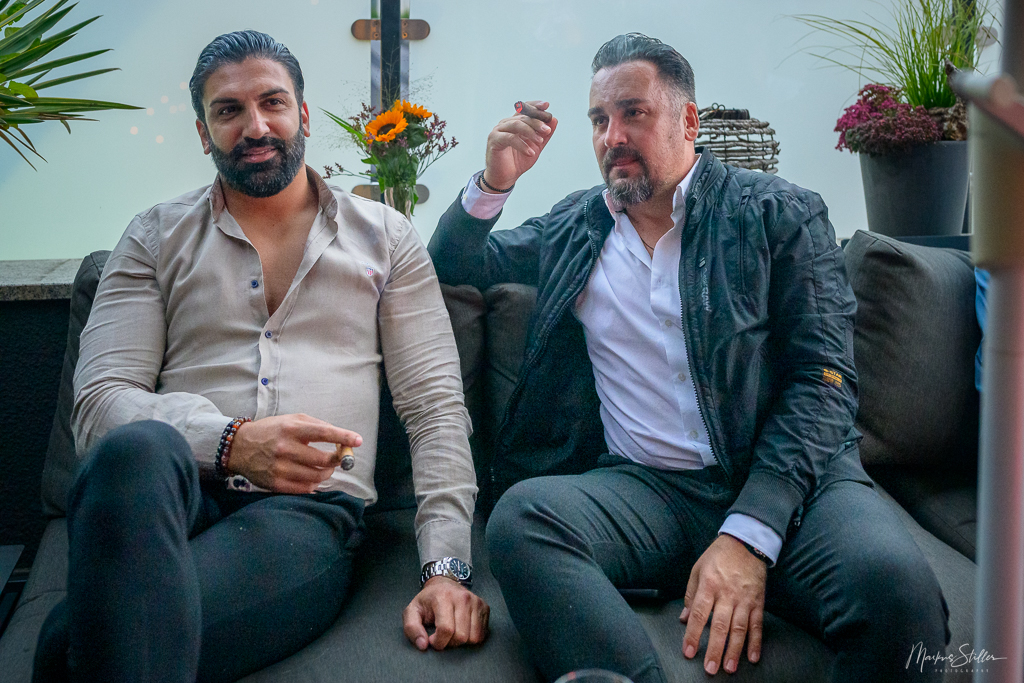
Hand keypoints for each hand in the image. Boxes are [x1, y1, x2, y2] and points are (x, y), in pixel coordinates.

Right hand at [229, 413, 362, 493]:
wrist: (239, 447)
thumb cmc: (272, 431)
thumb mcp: (292, 420)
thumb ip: (316, 426)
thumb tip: (340, 437)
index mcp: (291, 429)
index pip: (323, 433)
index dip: (343, 437)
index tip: (357, 440)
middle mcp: (285, 448)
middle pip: (322, 460)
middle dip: (337, 460)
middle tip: (339, 458)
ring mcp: (280, 468)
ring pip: (316, 477)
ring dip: (326, 473)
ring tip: (324, 468)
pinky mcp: (275, 483)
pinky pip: (304, 488)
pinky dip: (314, 484)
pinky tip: (312, 477)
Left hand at [403, 576, 489, 650]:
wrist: (444, 584)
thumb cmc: (427, 600)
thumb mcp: (412, 611)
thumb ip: (411, 628)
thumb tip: (423, 645)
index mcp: (444, 597)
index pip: (446, 630)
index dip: (438, 642)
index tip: (432, 639)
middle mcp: (463, 597)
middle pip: (461, 636)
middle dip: (449, 643)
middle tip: (442, 636)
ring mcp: (476, 601)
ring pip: (473, 637)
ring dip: (461, 641)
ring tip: (452, 632)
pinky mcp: (484, 607)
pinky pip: (482, 634)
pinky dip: (472, 637)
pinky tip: (462, 629)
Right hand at [482, 100, 557, 190]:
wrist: (505, 177)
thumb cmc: (518, 161)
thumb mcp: (536, 147)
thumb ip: (545, 135)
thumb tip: (554, 120)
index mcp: (515, 123)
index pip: (525, 110)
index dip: (535, 106)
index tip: (546, 105)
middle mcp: (506, 124)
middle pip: (523, 117)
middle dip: (537, 122)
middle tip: (547, 130)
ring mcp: (498, 131)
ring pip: (516, 125)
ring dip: (530, 132)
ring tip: (540, 141)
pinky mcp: (494, 140)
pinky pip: (510, 138)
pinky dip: (522, 145)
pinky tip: (530, 152)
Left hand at [680, 534, 766, 674]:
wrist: (746, 542)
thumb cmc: (718, 556)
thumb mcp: (697, 569)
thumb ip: (690, 594)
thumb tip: (683, 618)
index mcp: (709, 585)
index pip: (699, 613)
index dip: (692, 634)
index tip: (688, 651)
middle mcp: (727, 594)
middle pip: (720, 625)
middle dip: (714, 649)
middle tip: (710, 668)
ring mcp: (744, 599)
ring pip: (739, 628)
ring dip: (734, 650)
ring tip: (729, 668)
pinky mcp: (758, 601)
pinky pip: (758, 624)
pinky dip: (756, 642)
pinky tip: (752, 657)